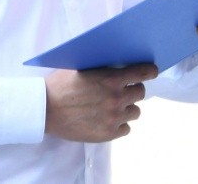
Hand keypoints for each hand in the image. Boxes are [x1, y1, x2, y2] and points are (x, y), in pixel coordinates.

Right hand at [44, 63, 158, 142]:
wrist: (44, 110)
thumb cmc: (60, 84)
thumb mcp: (82, 66)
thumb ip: (103, 67)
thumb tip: (120, 63)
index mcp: (111, 79)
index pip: (143, 72)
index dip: (149, 71)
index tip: (152, 71)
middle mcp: (116, 99)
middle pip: (141, 93)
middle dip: (134, 89)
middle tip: (124, 89)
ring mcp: (113, 118)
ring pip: (135, 112)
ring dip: (127, 107)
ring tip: (114, 106)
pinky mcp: (107, 134)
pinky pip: (125, 128)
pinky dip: (120, 123)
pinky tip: (108, 119)